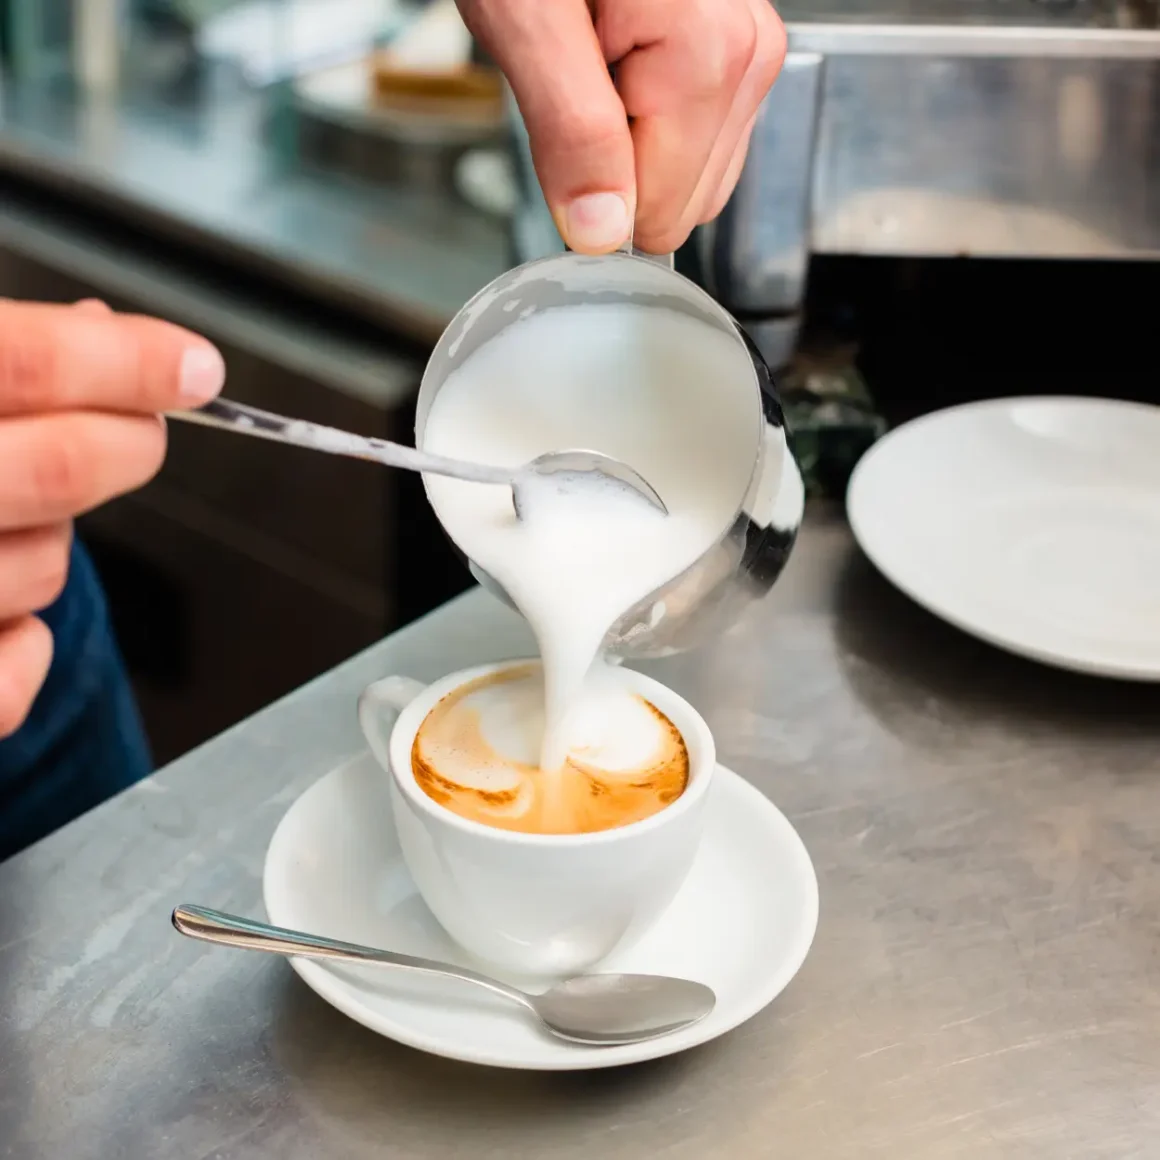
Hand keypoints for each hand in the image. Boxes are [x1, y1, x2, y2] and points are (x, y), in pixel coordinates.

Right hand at [0, 299, 224, 737]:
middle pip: (61, 468)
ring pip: (47, 564)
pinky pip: (9, 680)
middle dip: (130, 443)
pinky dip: (26, 646)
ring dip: (54, 535)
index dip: (126, 360)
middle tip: (140, 428)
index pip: (20, 363)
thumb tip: (99, 330)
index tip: (194, 367)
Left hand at [458, 0, 784, 254]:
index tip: (566, 116)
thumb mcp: (527, 21)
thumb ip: (572, 133)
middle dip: (615, 157)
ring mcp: (749, 50)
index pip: (662, 213)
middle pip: (684, 198)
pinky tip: (616, 55)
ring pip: (693, 174)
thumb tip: (601, 231)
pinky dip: (645, 115)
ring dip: (628, 136)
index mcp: (711, 56)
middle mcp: (749, 54)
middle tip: (577, 75)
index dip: (595, 184)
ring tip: (595, 53)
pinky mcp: (734, 50)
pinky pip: (696, 138)